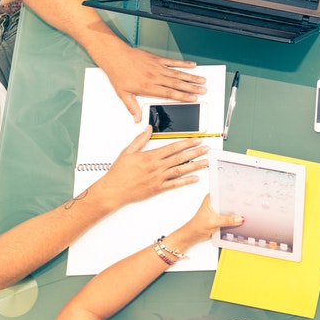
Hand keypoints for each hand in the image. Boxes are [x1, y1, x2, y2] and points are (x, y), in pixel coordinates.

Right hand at [87, 127, 208, 209]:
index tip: (196, 140)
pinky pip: (175, 184)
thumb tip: (148, 128)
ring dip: (195, 166)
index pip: (173, 147)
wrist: (113, 190)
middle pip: (180, 158)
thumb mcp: (128, 152)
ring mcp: (158, 178)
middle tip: (206, 149)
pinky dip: (186, 181)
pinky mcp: (158, 188)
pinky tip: (195, 178)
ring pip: (181, 170)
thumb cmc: (119, 173)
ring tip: (205, 162)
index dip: (187, 143)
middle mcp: (156, 167)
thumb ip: (140, 139)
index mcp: (150, 156)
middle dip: (195, 152)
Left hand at [98, 48, 206, 121]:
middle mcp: (155, 77)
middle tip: (203, 90)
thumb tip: (136, 119)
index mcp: (148, 87)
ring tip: (201, 80)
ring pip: (177, 73)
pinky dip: (183, 63)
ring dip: (191, 77)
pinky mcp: (157, 59)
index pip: (170, 93)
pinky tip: (191, 65)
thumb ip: (132, 107)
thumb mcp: (123, 94)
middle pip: (177, 84)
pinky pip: (173, 62)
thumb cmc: (119, 74)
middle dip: (192, 88)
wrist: (116, 57)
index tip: (193, 98)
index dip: (183, 96)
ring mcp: (157, 67)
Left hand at [174, 194, 243, 247]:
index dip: (233, 194)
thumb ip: (226, 220)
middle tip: (244, 208)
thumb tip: (239, 218)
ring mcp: (219, 210)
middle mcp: (215, 202)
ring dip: (235, 213)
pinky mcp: (221, 217)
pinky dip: (234, 219)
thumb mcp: (212, 222)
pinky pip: (230, 217)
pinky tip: (238, 220)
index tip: (243, 196)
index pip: (225, 193)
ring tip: (242, 214)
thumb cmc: (196, 226)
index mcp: (211, 198)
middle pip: (229, 201)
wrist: (193, 236)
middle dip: (236, 205)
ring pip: (230, 210)